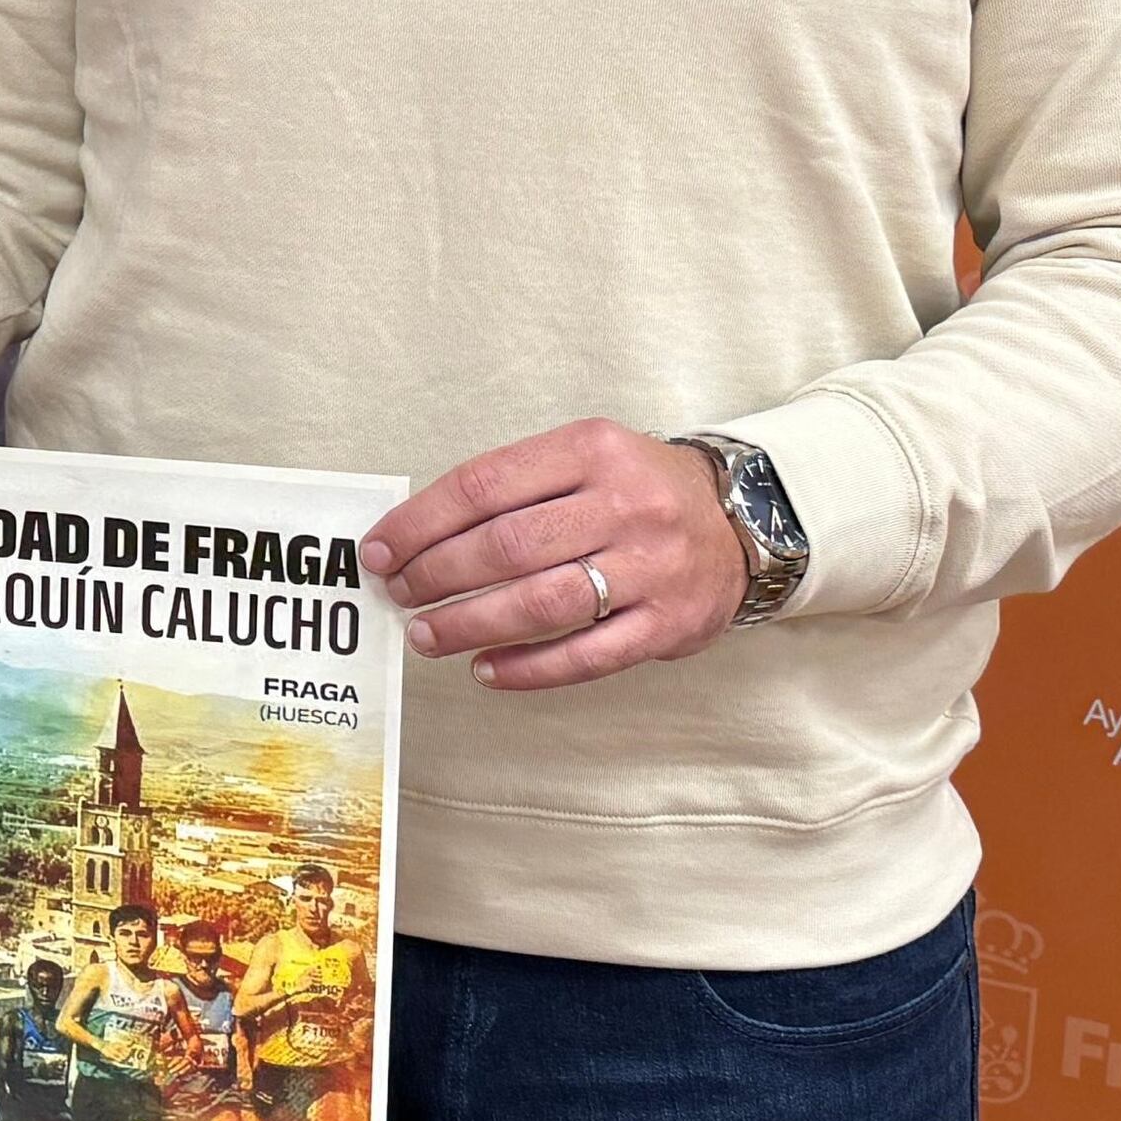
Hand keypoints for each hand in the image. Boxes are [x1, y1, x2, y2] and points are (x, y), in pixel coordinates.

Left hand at [363, 419, 746, 690]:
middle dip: (436, 575)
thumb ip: (514, 484)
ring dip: (470, 625)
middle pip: (506, 547)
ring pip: (540, 604)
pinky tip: (484, 670)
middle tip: (398, 594)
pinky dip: (526, 668)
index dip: (421, 522)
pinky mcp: (666, 625)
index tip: (380, 549)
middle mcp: (625, 505)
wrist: (740, 522)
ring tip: (426, 636)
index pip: (484, 485)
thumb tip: (419, 532)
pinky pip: (584, 655)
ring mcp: (649, 568)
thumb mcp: (585, 455)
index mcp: (592, 450)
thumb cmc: (638, 489)